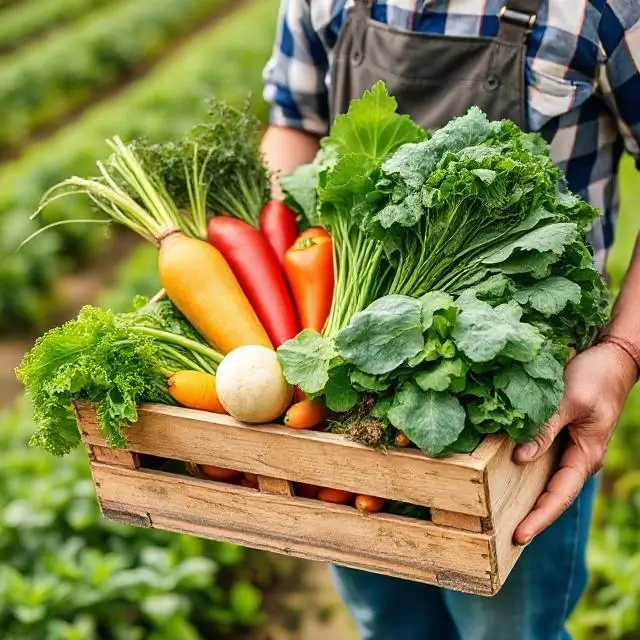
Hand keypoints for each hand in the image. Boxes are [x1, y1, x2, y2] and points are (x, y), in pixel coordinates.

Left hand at [512, 341, 636, 544]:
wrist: (611, 357)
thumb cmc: (596, 378)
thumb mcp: (569, 402)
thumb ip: (545, 428)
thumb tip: (519, 458)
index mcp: (586, 456)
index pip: (560, 496)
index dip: (539, 517)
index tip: (518, 536)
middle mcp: (577, 457)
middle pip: (552, 494)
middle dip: (531, 515)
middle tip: (502, 535)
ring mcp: (568, 446)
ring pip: (544, 478)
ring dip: (526, 494)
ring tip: (500, 512)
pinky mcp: (558, 433)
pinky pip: (540, 457)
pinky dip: (524, 468)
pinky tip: (504, 473)